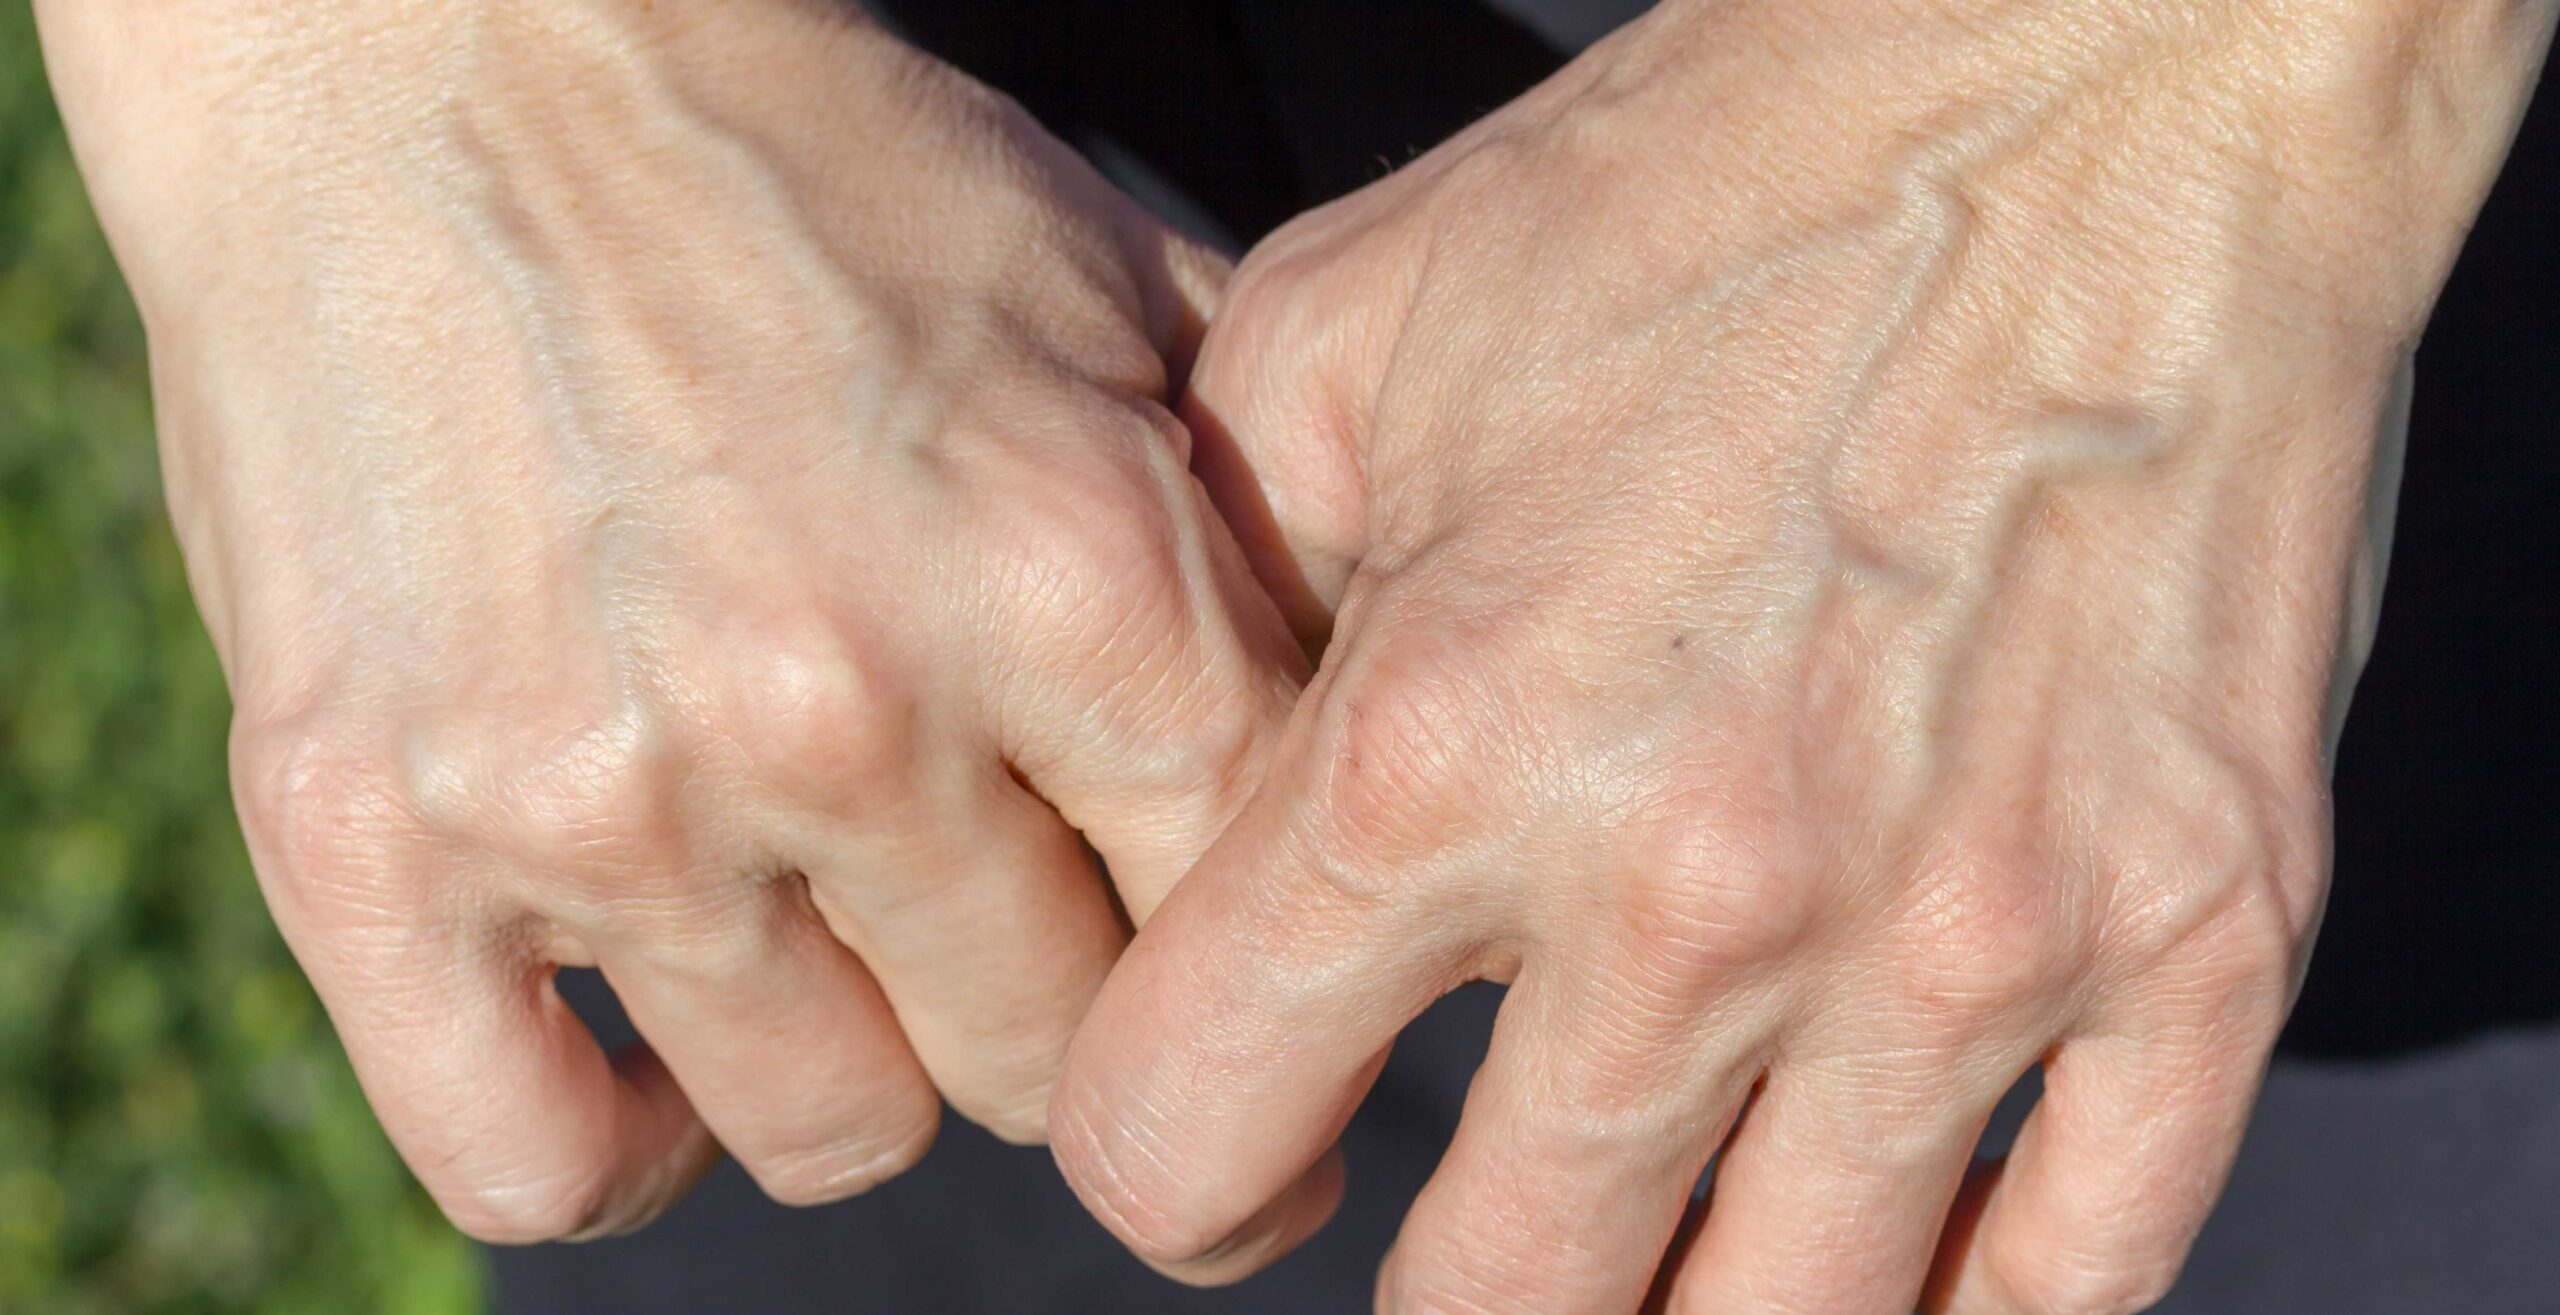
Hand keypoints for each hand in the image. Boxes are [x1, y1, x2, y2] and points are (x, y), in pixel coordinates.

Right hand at [38, 0, 1301, 1239]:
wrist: (425, 56)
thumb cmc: (798, 167)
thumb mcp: (1100, 285)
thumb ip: (1254, 516)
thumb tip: (1390, 721)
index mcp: (1069, 564)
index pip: (1250, 914)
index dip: (1274, 985)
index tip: (1271, 1051)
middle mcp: (846, 702)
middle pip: (1057, 1060)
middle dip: (1066, 1017)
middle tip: (1032, 947)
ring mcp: (601, 789)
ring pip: (834, 1129)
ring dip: (859, 1060)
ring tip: (835, 937)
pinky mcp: (368, 841)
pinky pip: (532, 1162)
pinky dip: (617, 1146)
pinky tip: (654, 1053)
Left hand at [1052, 0, 2550, 1307]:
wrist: (2100, 80)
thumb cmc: (1719, 185)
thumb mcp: (1344, 342)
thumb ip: (1218, 607)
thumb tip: (1177, 796)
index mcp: (1438, 745)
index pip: (1191, 1137)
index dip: (1182, 1156)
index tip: (1247, 1121)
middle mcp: (1698, 884)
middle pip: (1495, 1308)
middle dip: (1444, 1282)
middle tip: (1470, 1191)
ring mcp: (1971, 935)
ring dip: (1686, 1310)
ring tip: (1666, 1231)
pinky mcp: (2203, 934)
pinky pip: (2077, 1268)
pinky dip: (1966, 1301)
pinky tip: (1897, 1239)